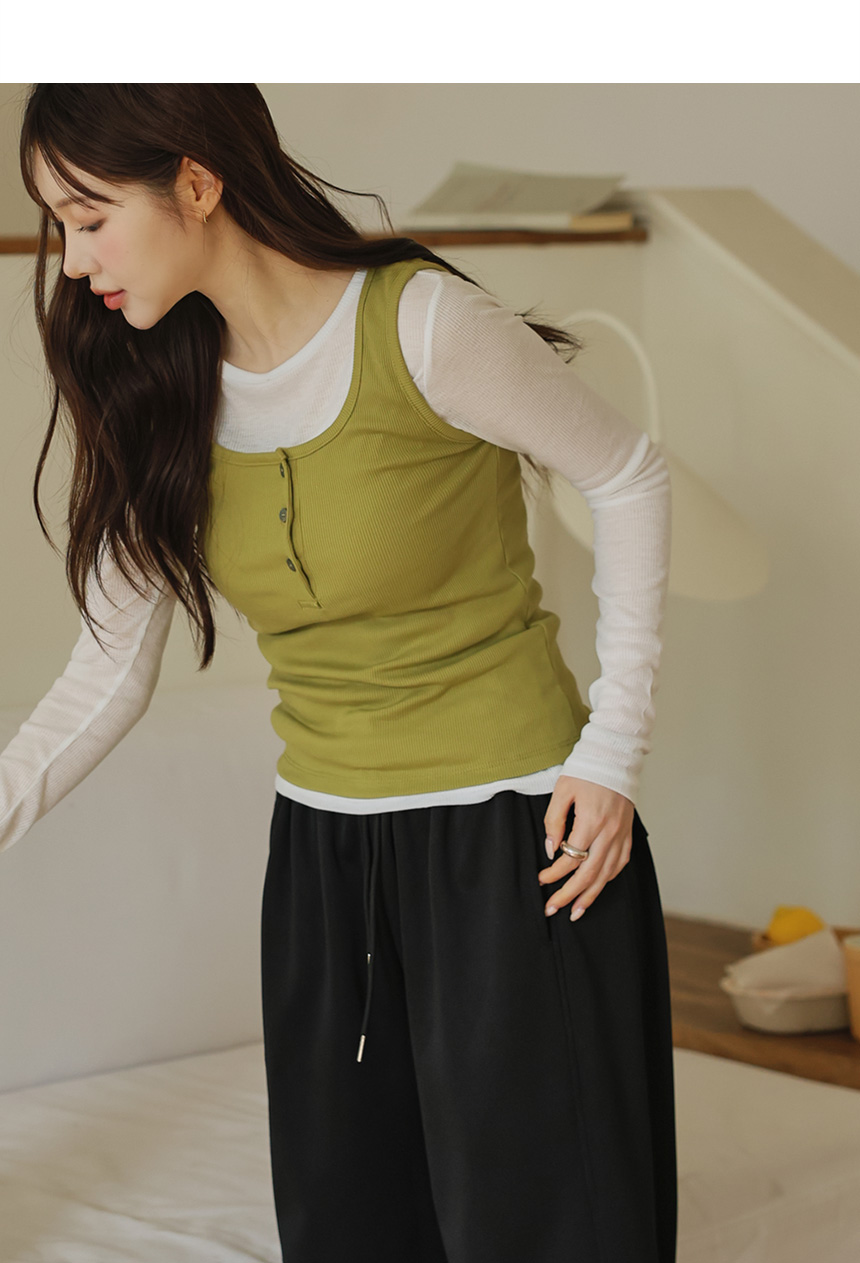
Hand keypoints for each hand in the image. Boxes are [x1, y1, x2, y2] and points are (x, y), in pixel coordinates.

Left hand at [538, 776, 633, 921]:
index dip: (554, 873)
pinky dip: (607, 879)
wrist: (615, 758)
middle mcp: (609, 832)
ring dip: (590, 895)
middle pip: (589, 873)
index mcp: (591, 821)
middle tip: (553, 908)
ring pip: (606, 874)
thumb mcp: (562, 791)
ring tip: (576, 911)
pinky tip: (596, 887)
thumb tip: (551, 851)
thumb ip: (553, 821)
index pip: (571, 858)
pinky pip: (620, 863)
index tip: (541, 879)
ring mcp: (622, 835)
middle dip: (569, 895)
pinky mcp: (628, 834)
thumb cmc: (585, 772)